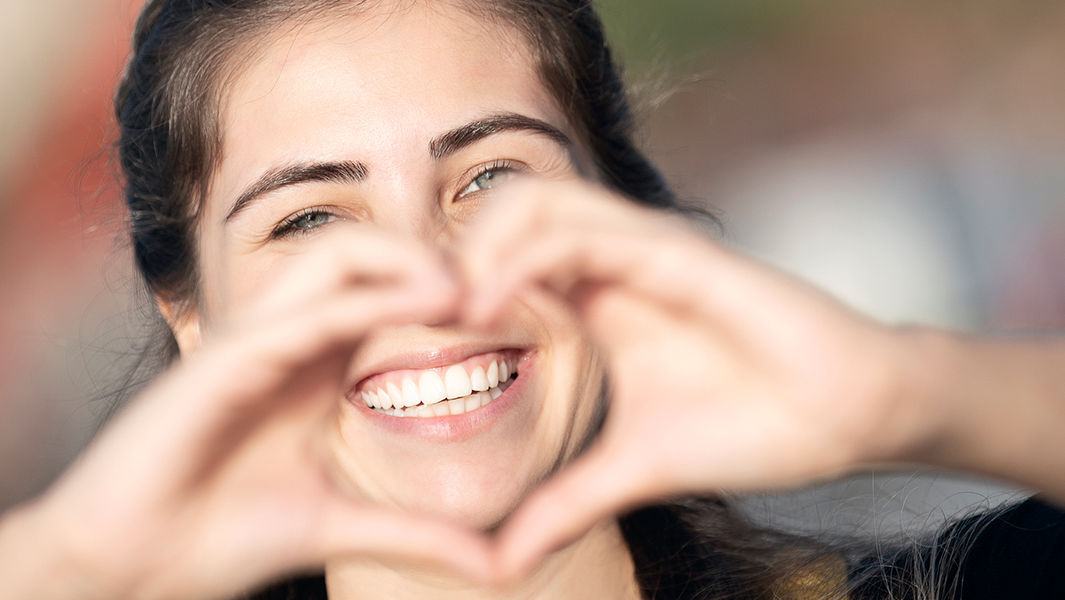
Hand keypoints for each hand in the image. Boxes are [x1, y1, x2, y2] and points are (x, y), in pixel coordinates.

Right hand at [0, 229, 490, 599]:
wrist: (129, 565)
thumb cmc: (217, 536)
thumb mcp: (340, 527)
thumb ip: (418, 535)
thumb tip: (498, 566)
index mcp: (317, 365)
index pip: (387, 293)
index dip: (451, 292)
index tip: (517, 316)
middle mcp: (290, 338)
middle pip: (366, 254)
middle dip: (434, 257)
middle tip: (500, 288)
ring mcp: (256, 340)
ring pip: (334, 255)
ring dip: (406, 260)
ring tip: (468, 288)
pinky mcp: (225, 357)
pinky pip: (306, 309)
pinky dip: (368, 298)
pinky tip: (425, 303)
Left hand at [459, 180, 920, 577]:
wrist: (848, 419)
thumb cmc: (750, 427)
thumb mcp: (633, 471)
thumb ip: (567, 503)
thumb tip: (502, 562)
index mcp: (594, 296)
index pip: (501, 254)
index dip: (446, 281)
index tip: (404, 336)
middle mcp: (613, 261)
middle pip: (505, 211)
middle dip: (449, 251)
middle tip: (413, 315)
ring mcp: (646, 249)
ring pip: (539, 202)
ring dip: (478, 245)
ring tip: (448, 309)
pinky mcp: (683, 253)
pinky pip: (589, 231)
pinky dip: (527, 257)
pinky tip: (491, 305)